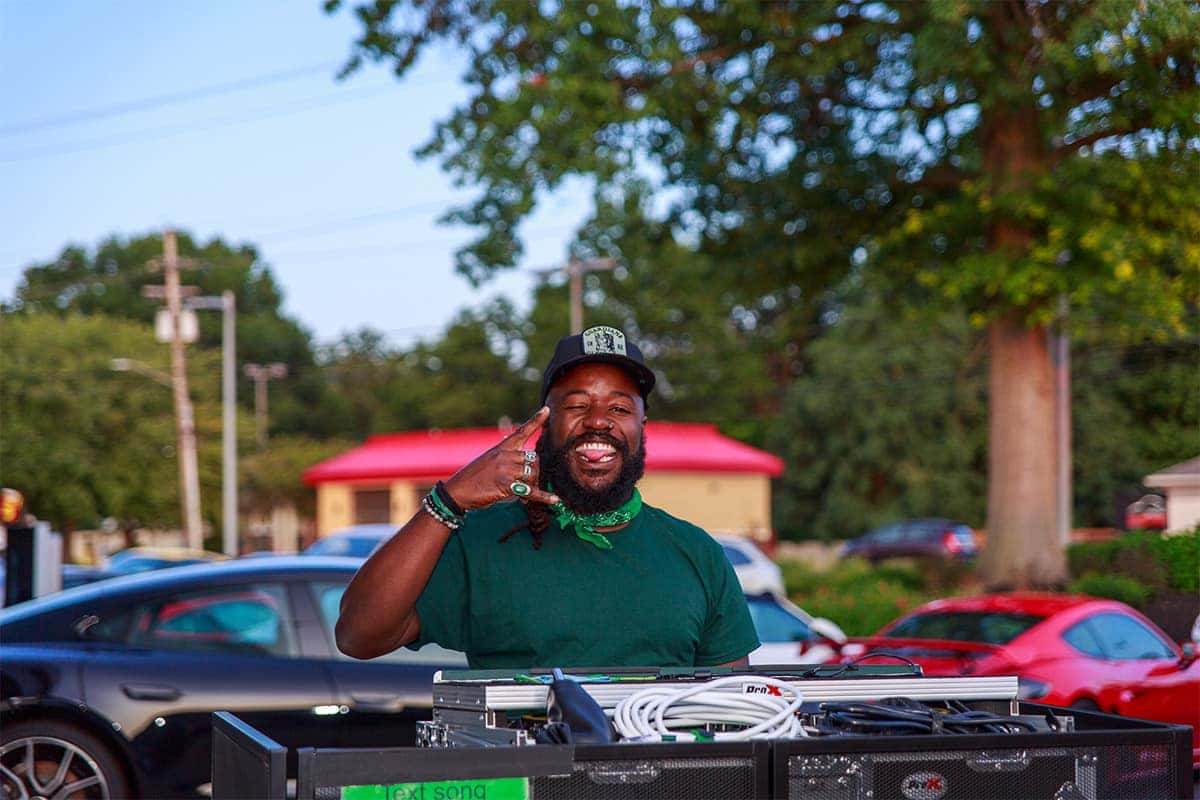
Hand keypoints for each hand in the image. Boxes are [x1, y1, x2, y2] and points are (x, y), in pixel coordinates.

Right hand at [443, 407, 559, 509]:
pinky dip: (543, 496)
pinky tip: (553, 499)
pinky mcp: (505, 484)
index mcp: (500, 448)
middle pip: (533, 458)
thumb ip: (506, 462)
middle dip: (535, 472)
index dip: (536, 421)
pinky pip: (530, 490)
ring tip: (525, 497)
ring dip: (534, 485)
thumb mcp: (488, 462)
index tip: (546, 410)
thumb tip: (525, 471)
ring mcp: (505, 469)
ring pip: (533, 473)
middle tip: (530, 486)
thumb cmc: (471, 479)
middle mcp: (504, 455)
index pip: (521, 431)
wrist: (456, 491)